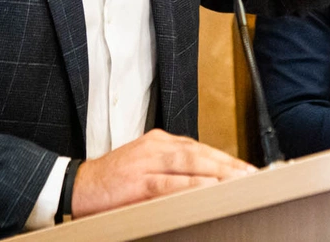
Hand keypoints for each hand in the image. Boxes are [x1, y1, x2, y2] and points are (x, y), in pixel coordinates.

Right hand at [71, 129, 254, 217]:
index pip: (200, 148)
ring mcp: (146, 162)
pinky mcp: (137, 181)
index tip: (247, 169)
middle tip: (253, 174)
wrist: (76, 185)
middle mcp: (156, 146)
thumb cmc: (113, 180)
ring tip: (239, 181)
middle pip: (201, 152)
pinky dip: (191, 185)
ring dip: (217, 173)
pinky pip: (169, 183)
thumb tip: (206, 180)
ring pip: (190, 164)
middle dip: (229, 164)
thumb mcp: (145, 166)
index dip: (226, 158)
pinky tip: (208, 189)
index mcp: (159, 141)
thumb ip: (172, 169)